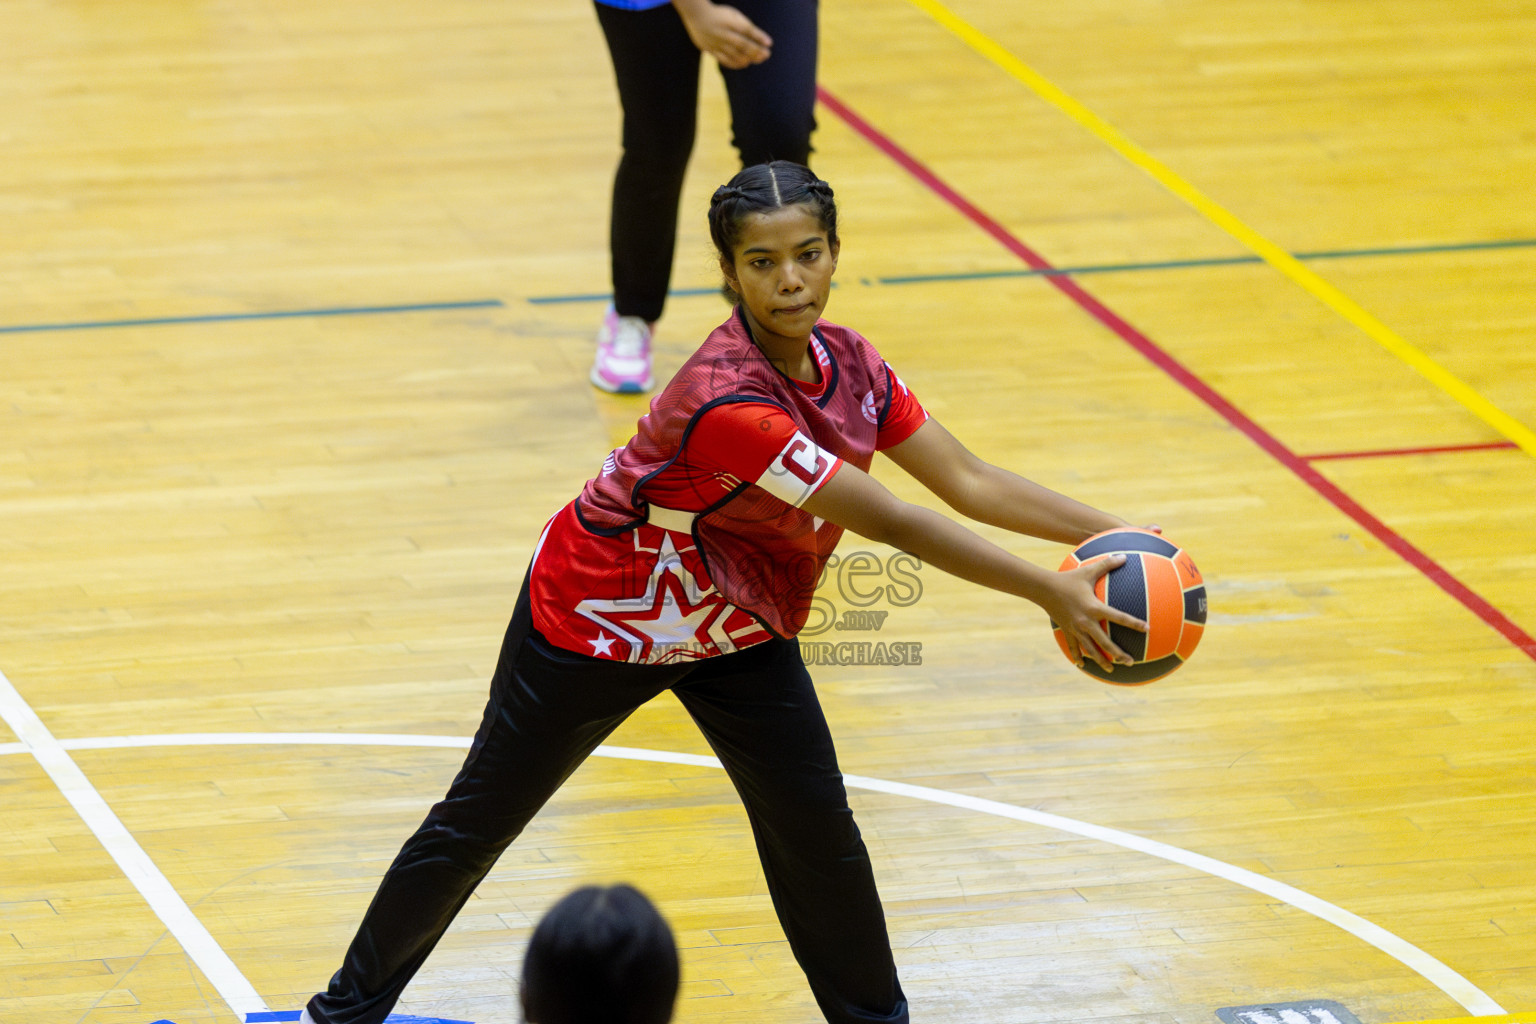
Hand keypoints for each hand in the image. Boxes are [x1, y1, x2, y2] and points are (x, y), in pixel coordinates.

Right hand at [674, 0, 771, 68]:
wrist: (696, 15)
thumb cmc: (719, 15)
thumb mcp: (733, 14)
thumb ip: (745, 25)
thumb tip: (759, 39)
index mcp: (730, 21)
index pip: (747, 29)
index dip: (759, 36)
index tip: (769, 43)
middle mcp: (723, 32)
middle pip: (742, 44)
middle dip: (756, 51)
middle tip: (766, 55)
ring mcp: (716, 42)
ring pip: (734, 54)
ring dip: (747, 58)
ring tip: (757, 60)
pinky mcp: (710, 49)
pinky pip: (724, 59)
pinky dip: (735, 63)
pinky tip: (743, 64)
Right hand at [1042, 555, 1146, 672]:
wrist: (1044, 588)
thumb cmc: (1068, 578)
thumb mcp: (1088, 570)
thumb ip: (1107, 564)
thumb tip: (1125, 556)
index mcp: (1094, 608)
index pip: (1119, 617)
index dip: (1134, 623)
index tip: (1147, 629)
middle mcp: (1086, 622)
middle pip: (1105, 642)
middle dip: (1118, 654)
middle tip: (1131, 662)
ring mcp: (1075, 629)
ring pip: (1090, 649)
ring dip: (1101, 660)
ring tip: (1112, 669)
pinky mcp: (1066, 631)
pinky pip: (1073, 646)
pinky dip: (1077, 656)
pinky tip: (1082, 665)